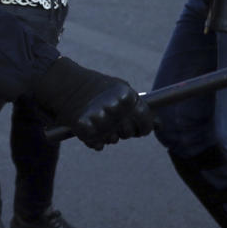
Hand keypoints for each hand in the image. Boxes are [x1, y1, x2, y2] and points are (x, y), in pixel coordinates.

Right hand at [34, 57, 153, 149]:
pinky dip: (94, 139)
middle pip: (129, 133)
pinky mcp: (84, 129)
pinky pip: (98, 144)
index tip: (138, 127)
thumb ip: (140, 107)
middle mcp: (115, 109)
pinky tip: (90, 127)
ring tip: (100, 119)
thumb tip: (160, 125)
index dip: (144, 127)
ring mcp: (99, 120)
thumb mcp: (122, 90)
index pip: (146, 123)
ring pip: (113, 140)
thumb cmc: (99, 87)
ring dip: (108, 133)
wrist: (67, 83)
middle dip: (124, 130)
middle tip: (114, 120)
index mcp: (127, 97)